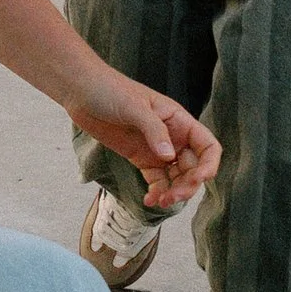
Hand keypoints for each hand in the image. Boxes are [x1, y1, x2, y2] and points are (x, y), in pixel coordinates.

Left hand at [65, 70, 218, 210]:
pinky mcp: (140, 158)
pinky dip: (156, 192)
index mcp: (179, 120)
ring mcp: (156, 149)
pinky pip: (156, 180)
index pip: (207, 146)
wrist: (81, 91)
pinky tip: (149, 200)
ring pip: (176, 177)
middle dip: (188, 185)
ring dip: (174, 192)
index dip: (209, 165)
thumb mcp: (134, 107)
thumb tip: (169, 157)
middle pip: (193, 167)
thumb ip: (154, 130)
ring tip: (161, 202)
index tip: (198, 179)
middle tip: (172, 197)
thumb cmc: (110, 89)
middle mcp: (172, 136)